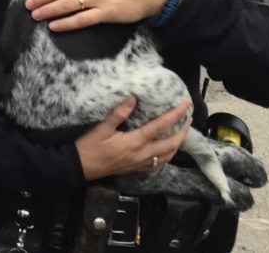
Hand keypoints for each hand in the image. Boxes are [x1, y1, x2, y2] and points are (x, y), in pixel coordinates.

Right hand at [76, 96, 191, 180]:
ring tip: (182, 134)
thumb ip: (118, 113)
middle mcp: (142, 154)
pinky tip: (166, 152)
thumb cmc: (89, 147)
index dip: (175, 115)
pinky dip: (166, 157)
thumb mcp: (101, 128)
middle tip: (188, 119)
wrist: (80, 168)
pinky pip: (157, 165)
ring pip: (167, 156)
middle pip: (170, 144)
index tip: (185, 105)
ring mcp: (140, 163)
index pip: (160, 126)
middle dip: (182, 131)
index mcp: (135, 142)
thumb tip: (133, 98)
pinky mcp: (135, 169)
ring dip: (177, 144)